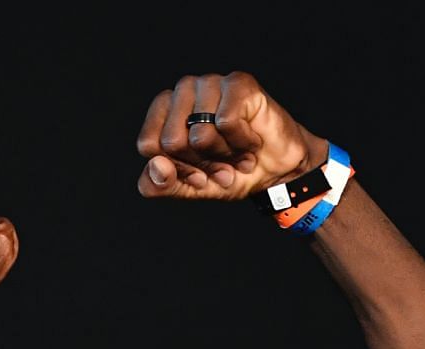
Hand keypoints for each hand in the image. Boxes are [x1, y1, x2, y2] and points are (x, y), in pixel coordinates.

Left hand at [135, 72, 325, 201]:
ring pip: (200, 135)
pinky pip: (226, 123)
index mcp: (163, 112)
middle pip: (172, 142)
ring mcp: (210, 83)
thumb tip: (157, 165)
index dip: (176, 167)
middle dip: (200, 163)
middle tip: (221, 160)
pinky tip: (250, 139)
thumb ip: (159, 185)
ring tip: (235, 150)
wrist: (276, 172)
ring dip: (223, 155)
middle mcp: (183, 91)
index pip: (149, 145)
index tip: (197, 169)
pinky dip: (242, 142)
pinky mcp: (238, 83)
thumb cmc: (229, 172)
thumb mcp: (188, 189)